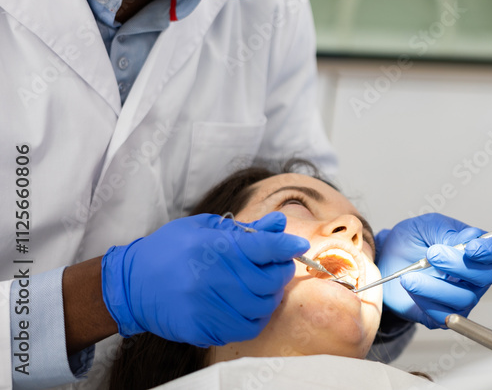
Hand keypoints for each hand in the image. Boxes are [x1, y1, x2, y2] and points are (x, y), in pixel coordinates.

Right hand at [101, 212, 308, 345]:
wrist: (130, 283)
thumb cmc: (171, 249)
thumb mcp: (205, 228)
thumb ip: (246, 229)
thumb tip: (279, 224)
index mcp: (214, 247)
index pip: (263, 247)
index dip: (286, 246)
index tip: (298, 245)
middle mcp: (211, 277)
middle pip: (268, 281)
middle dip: (280, 274)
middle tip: (278, 269)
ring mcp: (205, 305)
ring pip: (260, 309)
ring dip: (269, 299)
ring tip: (262, 290)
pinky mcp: (199, 328)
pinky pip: (242, 329)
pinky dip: (253, 319)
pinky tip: (246, 308)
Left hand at [376, 214, 491, 328]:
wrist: (386, 260)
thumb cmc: (411, 241)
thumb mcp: (427, 226)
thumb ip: (448, 232)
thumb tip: (469, 239)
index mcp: (477, 249)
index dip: (490, 251)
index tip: (470, 247)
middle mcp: (474, 276)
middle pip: (485, 276)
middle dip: (458, 265)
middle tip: (432, 255)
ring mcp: (461, 297)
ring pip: (464, 298)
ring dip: (435, 287)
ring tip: (410, 275)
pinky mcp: (443, 315)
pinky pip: (443, 315)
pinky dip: (425, 301)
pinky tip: (411, 287)